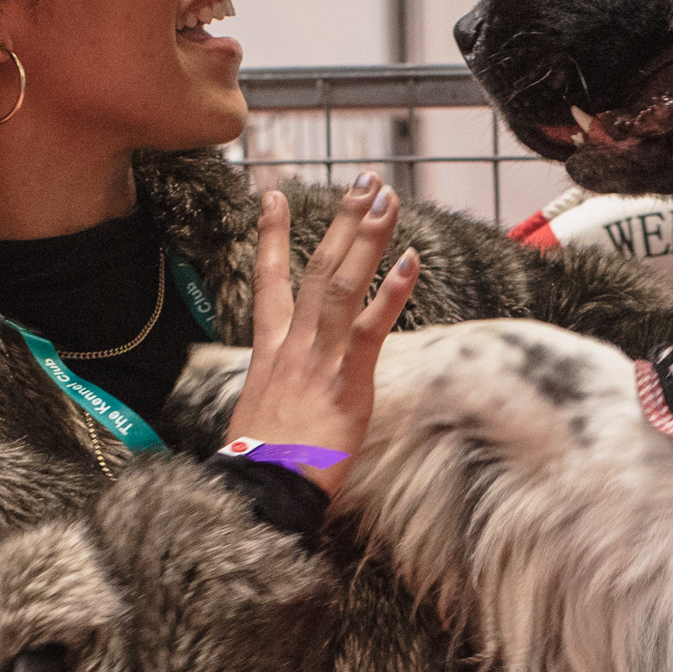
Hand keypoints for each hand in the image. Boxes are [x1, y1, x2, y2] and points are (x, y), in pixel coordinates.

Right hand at [229, 175, 419, 495]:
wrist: (261, 491)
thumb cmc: (261, 465)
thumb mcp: (260, 417)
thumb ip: (278, 392)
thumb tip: (288, 394)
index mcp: (269, 350)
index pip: (268, 281)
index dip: (270, 236)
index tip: (271, 195)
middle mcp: (293, 343)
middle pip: (317, 268)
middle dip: (341, 221)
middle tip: (363, 181)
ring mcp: (319, 355)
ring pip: (342, 282)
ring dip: (366, 237)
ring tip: (386, 197)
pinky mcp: (347, 377)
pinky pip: (373, 325)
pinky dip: (393, 291)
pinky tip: (411, 260)